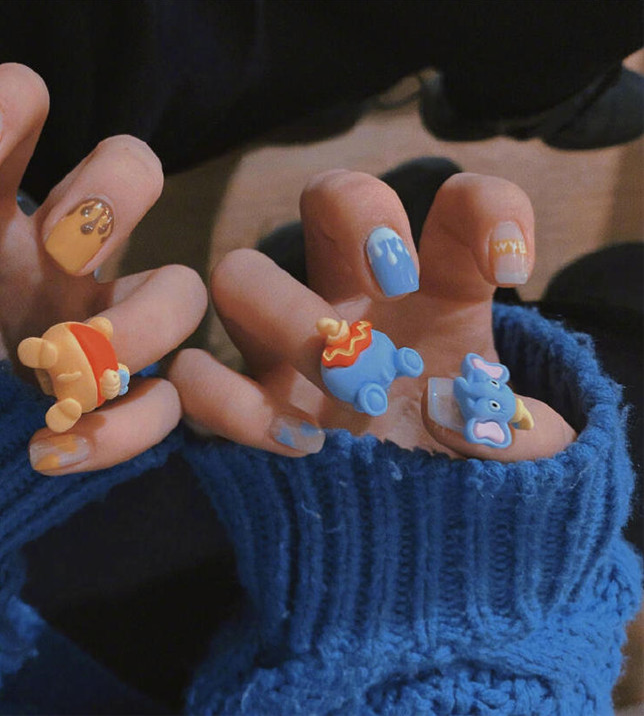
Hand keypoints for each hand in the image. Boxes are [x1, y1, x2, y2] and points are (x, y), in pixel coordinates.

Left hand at [0, 63, 205, 473]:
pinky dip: (122, 430)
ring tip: (68, 370)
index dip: (7, 111)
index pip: (12, 123)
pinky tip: (51, 449)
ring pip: (179, 293)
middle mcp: (58, 255)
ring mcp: (103, 322)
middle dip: (111, 197)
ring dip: (141, 325)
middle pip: (132, 171)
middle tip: (62, 249)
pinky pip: (164, 404)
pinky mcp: (121, 395)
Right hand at [170, 170, 574, 460]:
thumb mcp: (505, 443)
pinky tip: (298, 443)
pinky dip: (226, 402)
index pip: (460, 205)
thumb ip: (525, 432)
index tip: (509, 268)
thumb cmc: (456, 464)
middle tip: (395, 285)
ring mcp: (288, 348)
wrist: (408, 530)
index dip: (487, 210)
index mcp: (433, 292)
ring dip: (282, 312)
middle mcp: (354, 300)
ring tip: (342, 379)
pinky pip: (196, 378)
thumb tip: (529, 431)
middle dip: (360, 218)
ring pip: (238, 272)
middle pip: (329, 195)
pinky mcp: (247, 405)